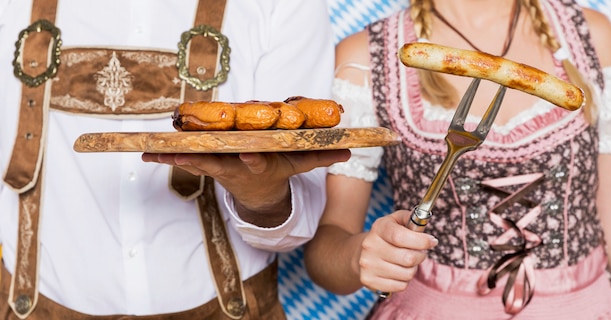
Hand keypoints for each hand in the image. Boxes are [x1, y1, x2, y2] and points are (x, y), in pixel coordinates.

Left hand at [142, 150, 349, 224]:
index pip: (258, 161)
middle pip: (220, 160)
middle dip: (202, 157)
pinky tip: (144, 153)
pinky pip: (185, 159)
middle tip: (183, 154)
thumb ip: (321, 157)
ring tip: (152, 152)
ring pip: (196, 160)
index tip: (249, 155)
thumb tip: (350, 150)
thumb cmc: (279, 169)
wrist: (258, 190)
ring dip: (174, 157)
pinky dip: (165, 156)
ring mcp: (221, 166)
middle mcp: (238, 165)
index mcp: (261, 164)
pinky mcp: (208, 164)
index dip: (253, 159)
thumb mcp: (299, 164)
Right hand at [359, 210, 437, 292]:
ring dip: (412, 269)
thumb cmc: (386, 236)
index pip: (401, 236)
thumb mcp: (395, 221)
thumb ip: (410, 218)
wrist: (361, 253)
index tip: (432, 241)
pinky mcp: (369, 280)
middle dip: (420, 256)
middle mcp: (370, 246)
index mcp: (378, 228)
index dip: (421, 241)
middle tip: (419, 253)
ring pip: (407, 274)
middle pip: (408, 258)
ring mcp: (368, 265)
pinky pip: (400, 286)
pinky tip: (397, 272)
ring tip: (406, 263)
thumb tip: (423, 219)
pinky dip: (404, 280)